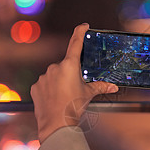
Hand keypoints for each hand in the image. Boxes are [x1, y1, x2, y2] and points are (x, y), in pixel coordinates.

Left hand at [30, 24, 118, 143]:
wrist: (56, 124)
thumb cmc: (73, 107)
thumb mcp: (89, 94)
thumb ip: (101, 87)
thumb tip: (114, 87)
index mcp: (70, 65)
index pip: (76, 43)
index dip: (80, 32)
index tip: (84, 26)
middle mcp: (55, 67)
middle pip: (65, 66)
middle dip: (70, 74)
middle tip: (75, 89)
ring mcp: (44, 77)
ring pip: (54, 76)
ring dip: (60, 82)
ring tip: (65, 98)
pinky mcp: (36, 86)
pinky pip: (45, 84)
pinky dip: (50, 90)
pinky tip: (55, 100)